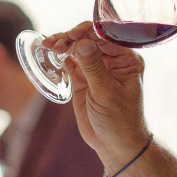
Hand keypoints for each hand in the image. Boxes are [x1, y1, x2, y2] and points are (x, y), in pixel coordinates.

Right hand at [42, 22, 150, 165]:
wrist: (114, 144)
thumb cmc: (119, 120)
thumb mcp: (106, 92)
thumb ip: (94, 67)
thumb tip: (83, 43)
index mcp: (127, 59)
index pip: (105, 36)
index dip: (87, 32)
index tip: (71, 36)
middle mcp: (113, 60)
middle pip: (89, 38)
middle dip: (71, 37)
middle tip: (55, 44)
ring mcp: (97, 68)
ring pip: (78, 47)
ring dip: (63, 44)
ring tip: (49, 46)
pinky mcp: (83, 78)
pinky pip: (70, 61)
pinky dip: (61, 56)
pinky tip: (51, 53)